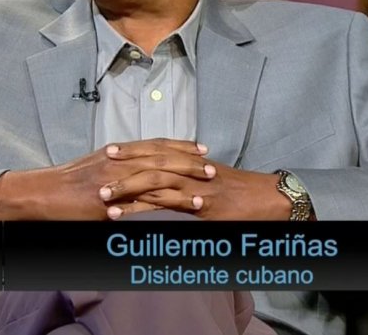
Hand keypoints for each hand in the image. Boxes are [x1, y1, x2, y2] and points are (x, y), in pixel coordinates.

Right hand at [0, 139, 213, 219]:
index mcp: (117, 152)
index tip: (200, 148)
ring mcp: (116, 181)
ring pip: (158, 178)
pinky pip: (143, 202)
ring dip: (184, 182)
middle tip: (212, 166)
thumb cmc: (66, 182)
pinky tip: (183, 208)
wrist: (43, 193)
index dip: (179, 146)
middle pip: (163, 158)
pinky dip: (166, 204)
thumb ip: (117, 164)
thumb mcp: (95, 166)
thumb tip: (135, 165)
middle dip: (189, 162)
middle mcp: (119, 161)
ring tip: (206, 188)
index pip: (155, 144)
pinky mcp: (112, 202)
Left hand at [98, 157, 290, 219]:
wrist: (270, 199)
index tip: (110, 151)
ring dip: (127, 191)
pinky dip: (146, 211)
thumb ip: (191, 179)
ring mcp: (195, 188)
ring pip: (155, 184)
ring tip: (104, 199)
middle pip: (150, 163)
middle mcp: (191, 171)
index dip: (133, 151)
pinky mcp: (201, 207)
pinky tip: (127, 217)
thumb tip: (170, 185)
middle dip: (123, 167)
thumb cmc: (243, 192)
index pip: (157, 151)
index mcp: (192, 162)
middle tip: (97, 170)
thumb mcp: (214, 180)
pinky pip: (169, 207)